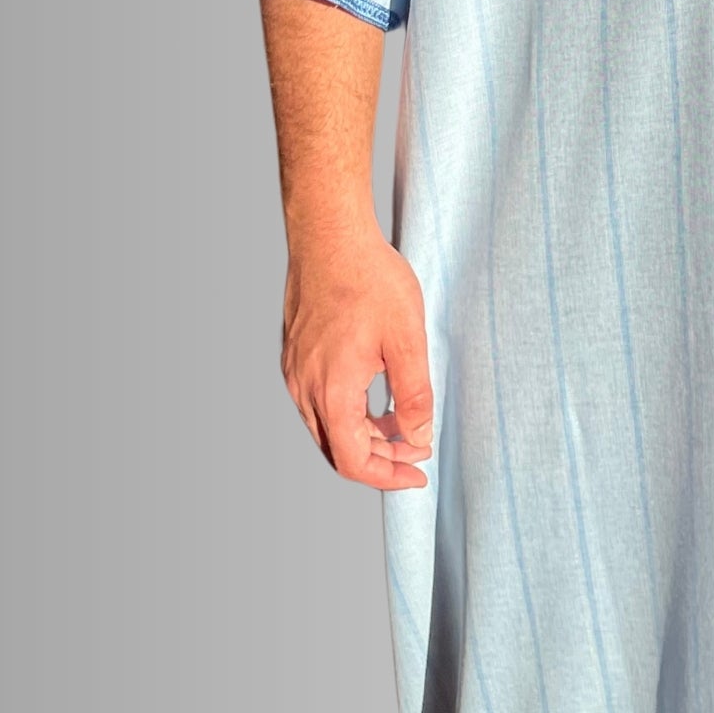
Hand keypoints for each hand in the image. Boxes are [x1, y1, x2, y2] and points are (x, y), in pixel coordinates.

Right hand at [280, 222, 433, 490]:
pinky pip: (318, 402)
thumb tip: (417, 436)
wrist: (329, 235)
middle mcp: (304, 388)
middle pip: (337, 449)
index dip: (387, 477)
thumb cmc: (369, 279)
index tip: (418, 476)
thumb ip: (414, 394)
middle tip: (417, 452)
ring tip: (402, 427)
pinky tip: (376, 398)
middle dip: (380, 459)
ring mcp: (295, 371)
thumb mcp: (407, 339)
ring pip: (326, 427)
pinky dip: (348, 413)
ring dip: (364, 436)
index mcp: (331, 390)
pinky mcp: (295, 355)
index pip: (353, 461)